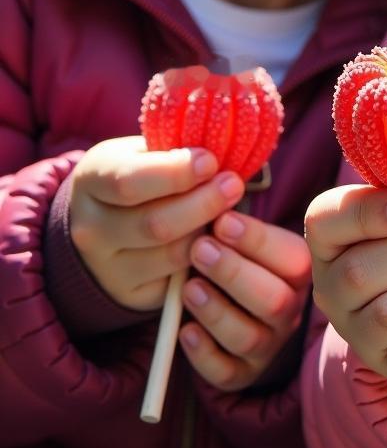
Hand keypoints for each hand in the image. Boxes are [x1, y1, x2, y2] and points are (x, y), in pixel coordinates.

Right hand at [69, 137, 244, 310]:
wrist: (105, 224)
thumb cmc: (137, 177)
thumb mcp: (142, 153)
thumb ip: (173, 152)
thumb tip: (218, 155)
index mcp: (90, 181)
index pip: (129, 181)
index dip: (176, 172)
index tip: (211, 161)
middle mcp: (90, 230)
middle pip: (155, 224)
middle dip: (203, 203)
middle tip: (234, 185)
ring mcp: (108, 268)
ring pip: (172, 255)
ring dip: (209, 232)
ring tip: (230, 212)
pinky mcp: (132, 295)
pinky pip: (180, 279)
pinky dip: (205, 259)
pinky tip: (217, 239)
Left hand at [179, 211, 310, 391]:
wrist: (228, 304)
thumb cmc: (232, 257)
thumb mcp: (237, 235)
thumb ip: (231, 219)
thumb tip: (215, 187)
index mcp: (297, 273)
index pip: (293, 259)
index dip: (258, 240)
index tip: (222, 220)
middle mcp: (288, 310)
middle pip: (274, 301)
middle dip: (234, 274)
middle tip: (199, 250)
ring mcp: (266, 344)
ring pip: (249, 337)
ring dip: (216, 311)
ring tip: (188, 287)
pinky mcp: (240, 372)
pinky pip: (227, 372)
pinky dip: (204, 353)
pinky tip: (184, 330)